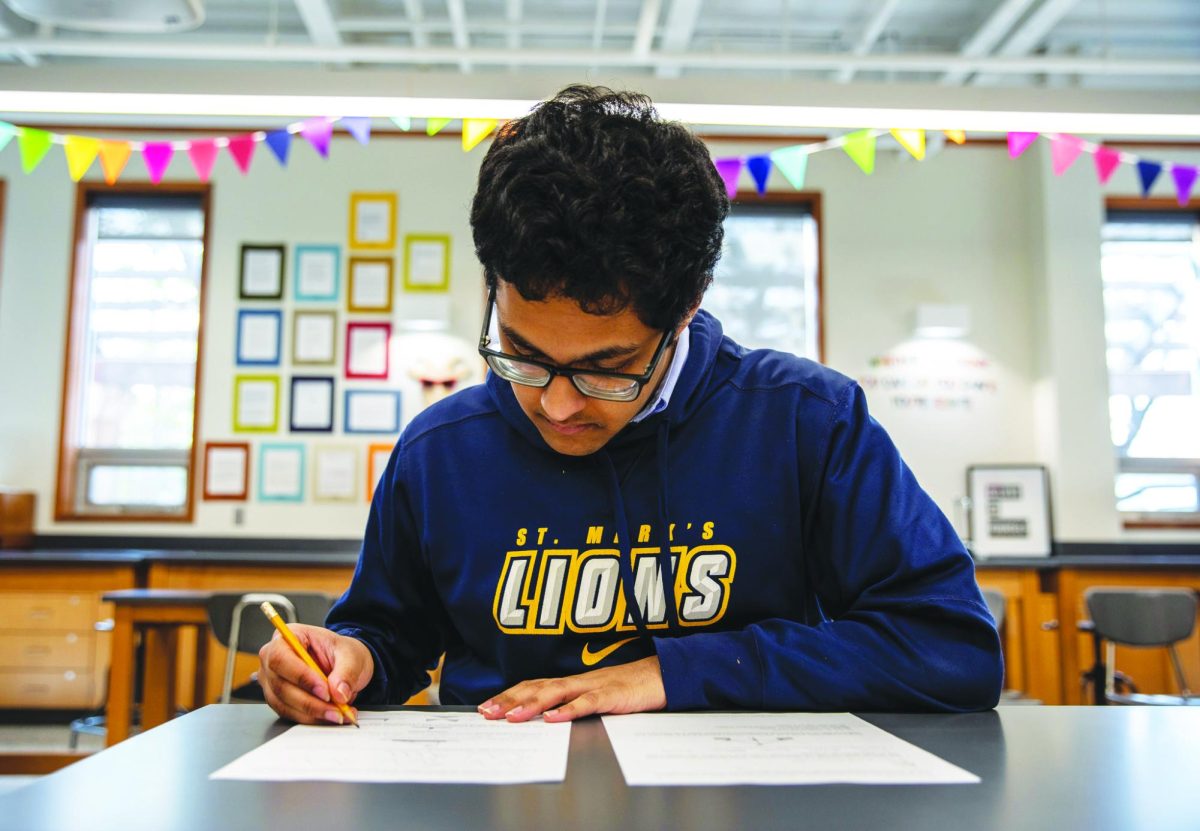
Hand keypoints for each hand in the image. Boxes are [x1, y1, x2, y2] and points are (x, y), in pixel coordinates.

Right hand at [258, 624, 373, 724]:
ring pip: (284, 704)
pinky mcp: (279, 699)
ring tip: (338, 714)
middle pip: (280, 685)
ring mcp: (273, 680)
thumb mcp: (351, 655)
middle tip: (336, 709)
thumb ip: (346, 672)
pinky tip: (331, 716)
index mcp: (288, 637)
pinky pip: (290, 714)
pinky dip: (312, 718)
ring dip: (312, 713)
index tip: (324, 691)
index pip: (281, 657)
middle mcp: (273, 658)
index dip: (301, 676)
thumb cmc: (342, 652)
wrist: (345, 664)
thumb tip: (338, 692)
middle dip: (310, 702)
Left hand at [477, 656, 665, 722]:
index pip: (534, 685)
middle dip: (510, 699)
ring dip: (532, 704)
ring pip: (557, 693)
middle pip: (538, 687)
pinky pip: (588, 702)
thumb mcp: (598, 697)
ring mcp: (596, 686)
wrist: (666, 674)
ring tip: (512, 716)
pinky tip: (554, 719)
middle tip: (486, 712)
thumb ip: (575, 704)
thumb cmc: (632, 688)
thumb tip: (547, 720)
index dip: (509, 695)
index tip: (486, 707)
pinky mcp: (613, 695)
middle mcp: (579, 681)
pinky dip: (569, 710)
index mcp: (574, 682)